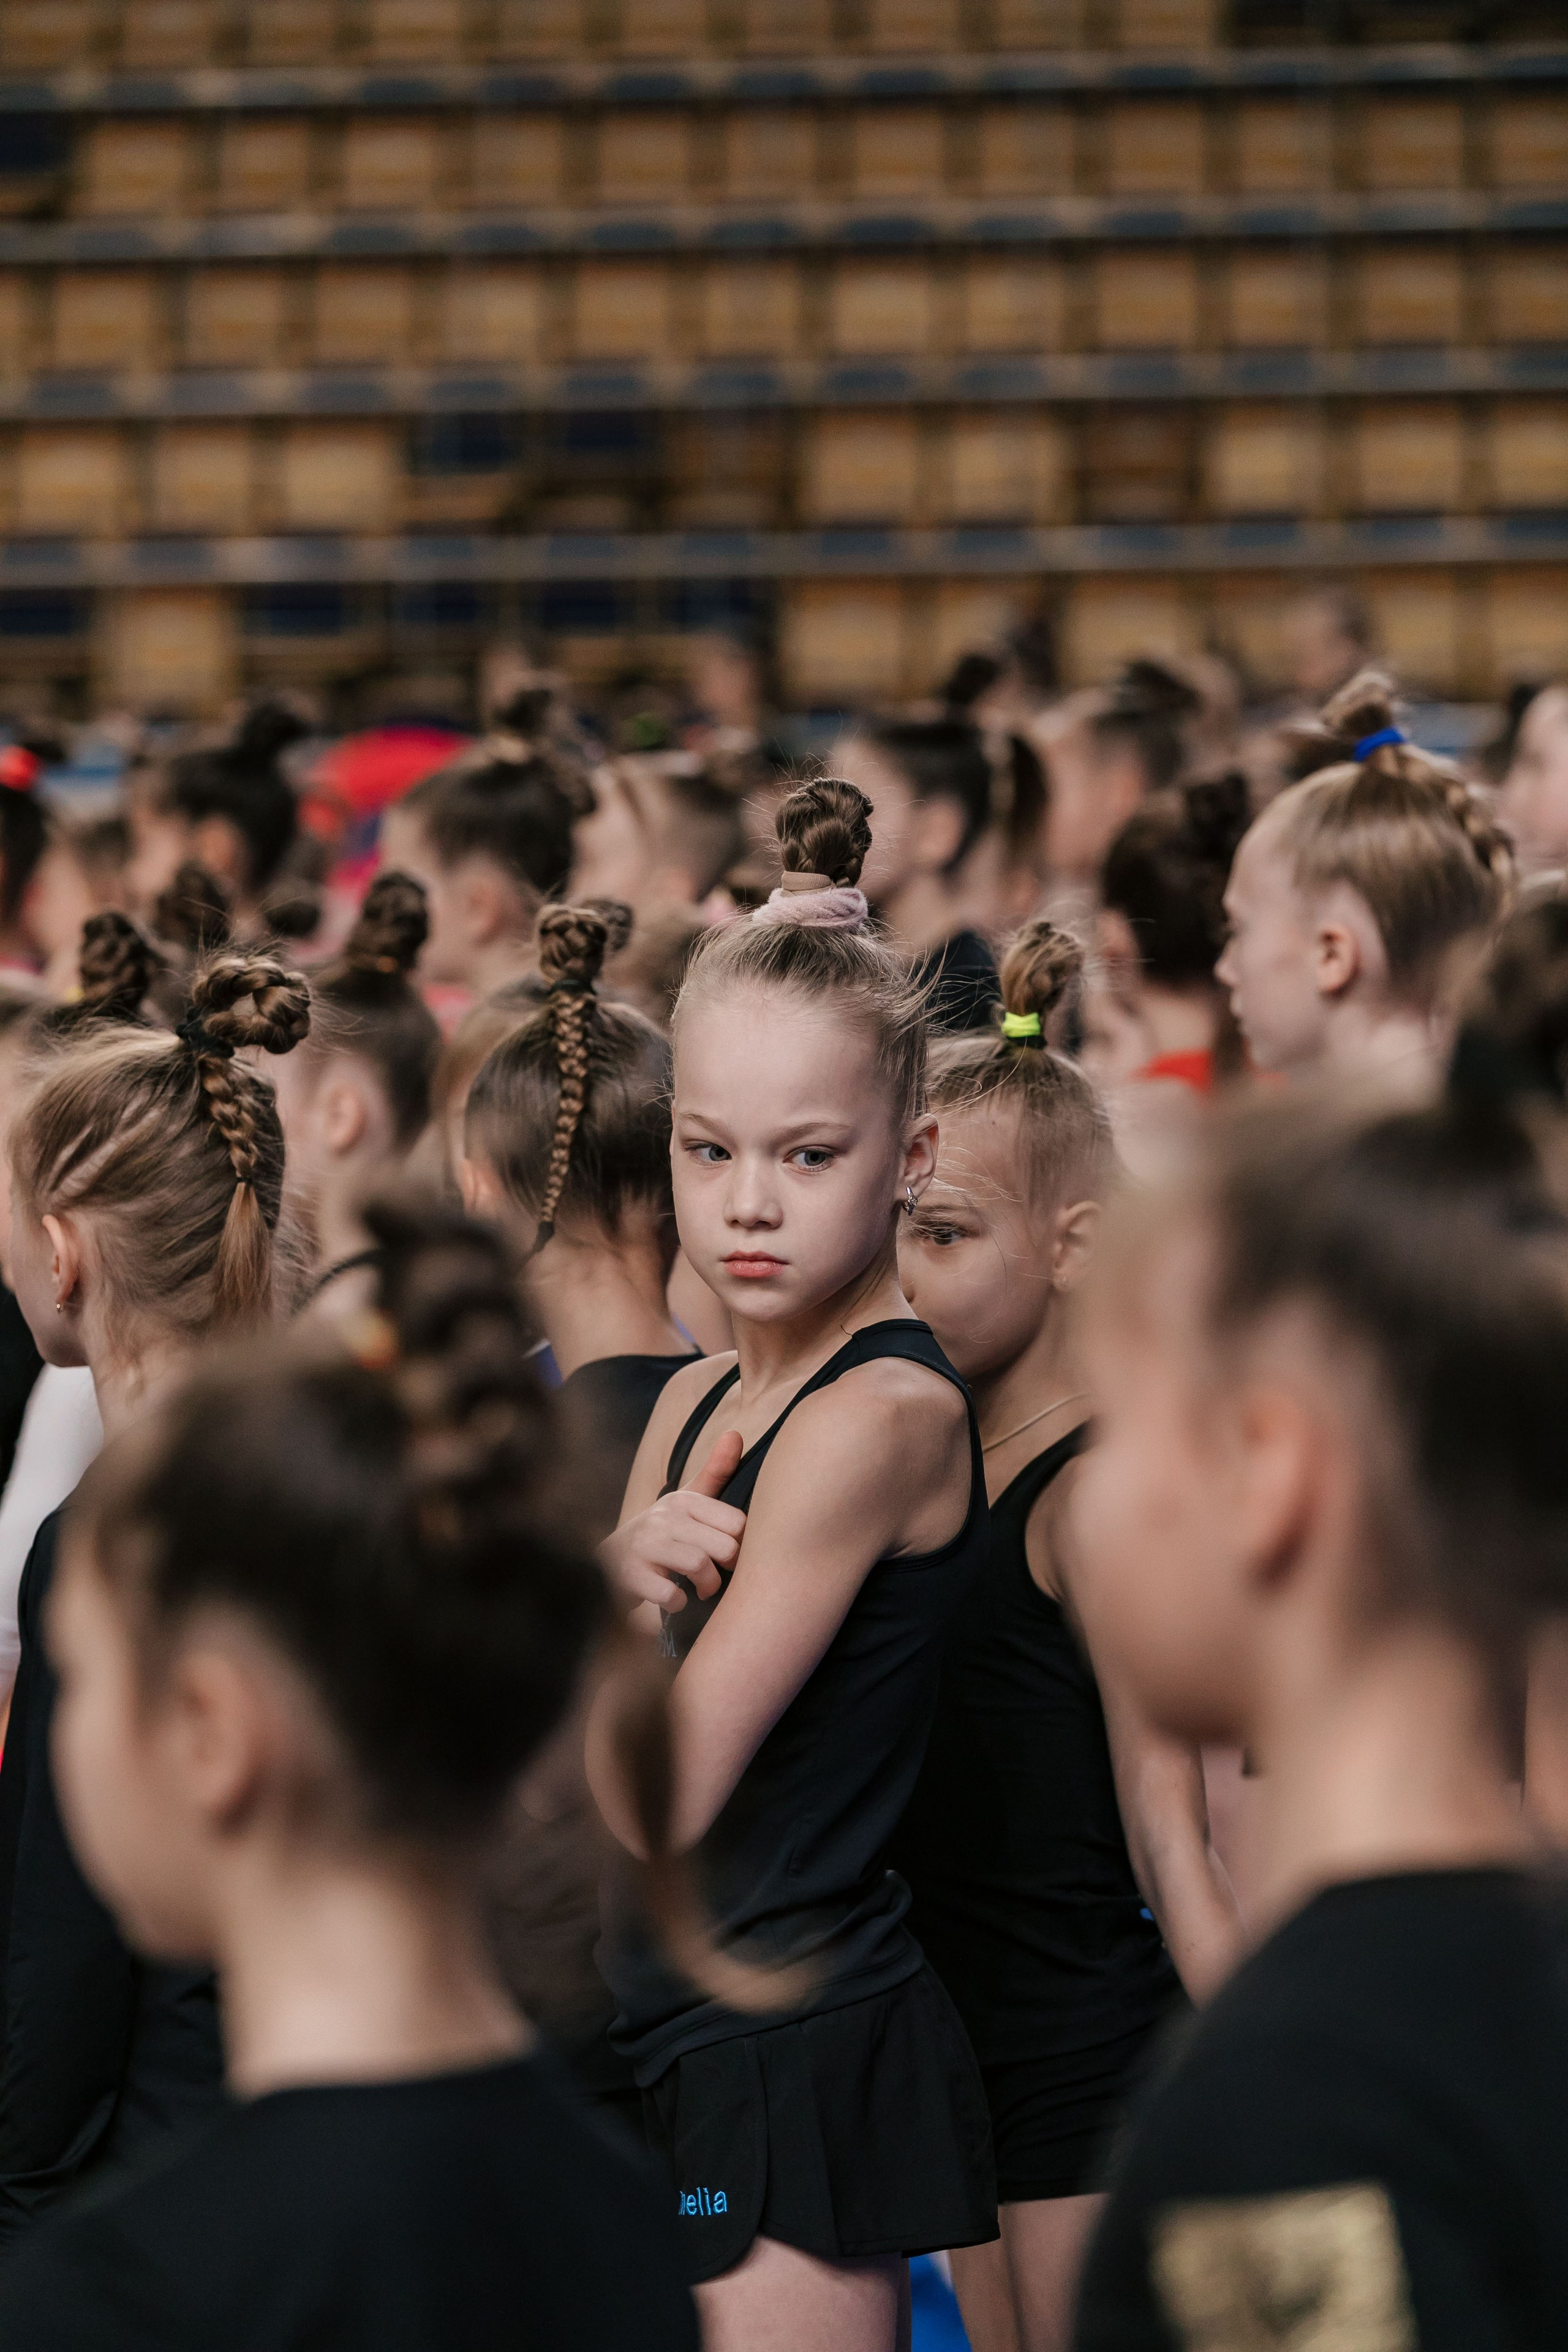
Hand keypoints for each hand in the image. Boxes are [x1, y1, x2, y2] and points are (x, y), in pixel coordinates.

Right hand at [601, 1433, 746, 1614]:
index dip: (741, 1547)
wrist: (608, 1561)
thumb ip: (715, 1472)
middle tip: (716, 1578)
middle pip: (724, 1547)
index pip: (737, 1523)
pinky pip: (669, 1593)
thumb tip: (736, 1433)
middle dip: (726, 1571)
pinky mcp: (629, 1574)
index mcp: (684, 1500)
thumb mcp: (687, 1500)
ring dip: (705, 1587)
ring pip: (699, 1565)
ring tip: (699, 1590)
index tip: (728, 1556)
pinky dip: (677, 1603)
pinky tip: (674, 1600)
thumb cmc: (661, 1532)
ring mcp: (644, 1544)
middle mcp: (664, 1516)